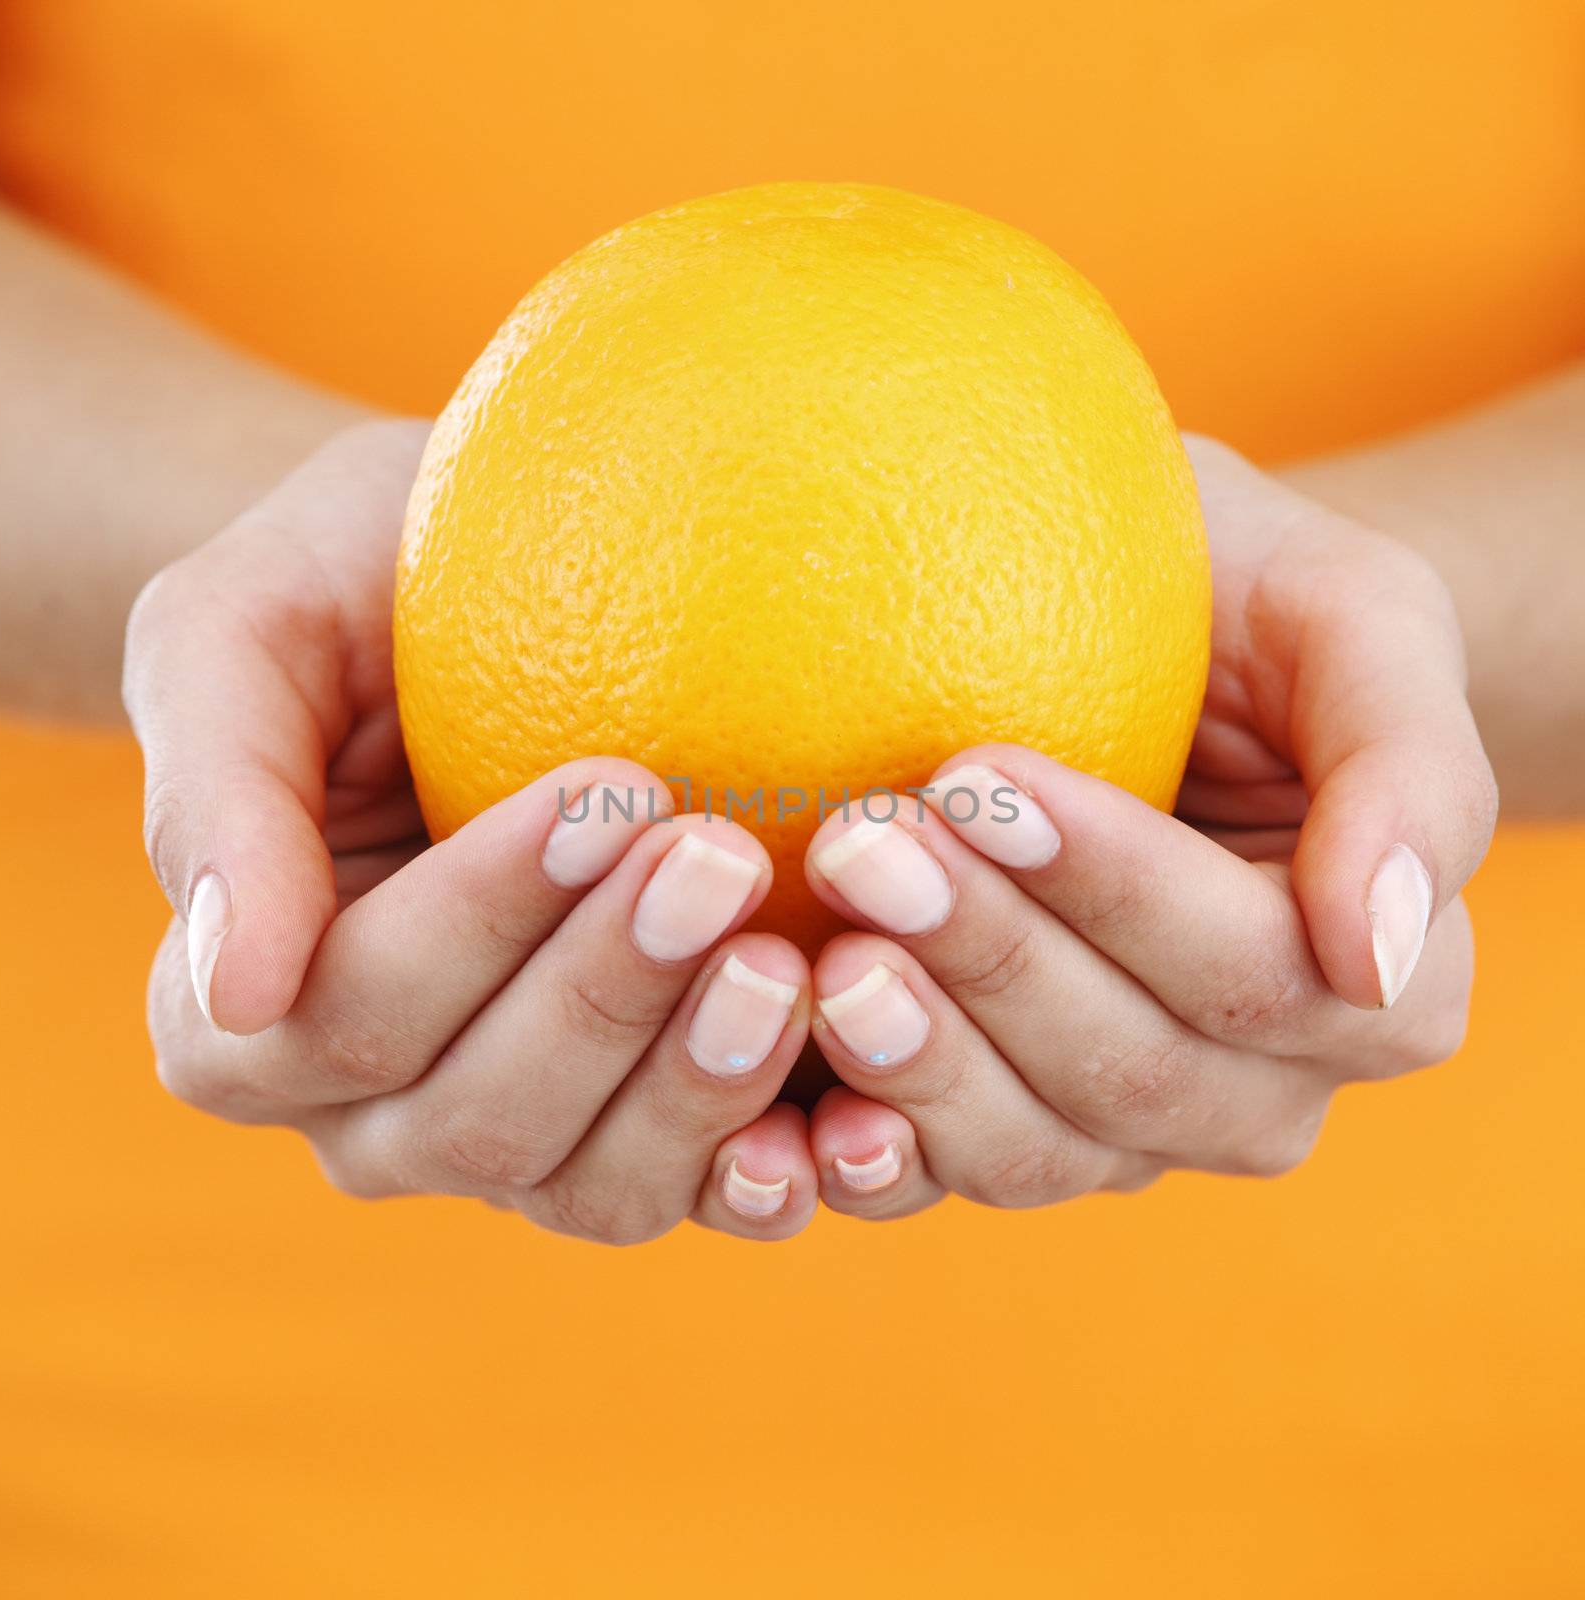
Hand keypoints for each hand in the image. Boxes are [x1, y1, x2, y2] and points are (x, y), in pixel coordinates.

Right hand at [124, 421, 821, 1242]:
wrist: (461, 603)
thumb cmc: (339, 598)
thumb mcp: (235, 635)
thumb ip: (215, 800)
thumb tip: (237, 987)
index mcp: (246, 1016)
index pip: (348, 1010)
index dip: (474, 922)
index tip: (597, 797)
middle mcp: (374, 1110)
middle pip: (478, 1120)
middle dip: (602, 996)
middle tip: (717, 859)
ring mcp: (519, 1136)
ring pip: (594, 1185)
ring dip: (695, 1086)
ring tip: (790, 964)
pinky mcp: (645, 1125)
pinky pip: (704, 1191)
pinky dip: (771, 1168)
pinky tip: (852, 1111)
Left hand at [792, 436, 1498, 1218]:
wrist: (1154, 644)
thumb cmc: (1256, 608)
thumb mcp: (1359, 622)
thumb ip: (1410, 774)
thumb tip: (1378, 950)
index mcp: (1377, 986)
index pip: (1253, 973)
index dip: (1117, 893)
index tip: (980, 779)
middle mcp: (1257, 1084)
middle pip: (1131, 1073)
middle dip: (989, 959)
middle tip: (858, 841)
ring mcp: (1123, 1124)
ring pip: (1033, 1149)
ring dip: (917, 1061)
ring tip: (815, 955)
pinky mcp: (1000, 1122)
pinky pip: (935, 1181)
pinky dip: (859, 1159)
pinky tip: (781, 1116)